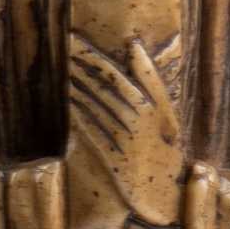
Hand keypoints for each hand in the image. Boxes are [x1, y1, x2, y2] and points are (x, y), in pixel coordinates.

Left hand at [67, 33, 182, 226]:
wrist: (168, 189)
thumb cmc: (165, 143)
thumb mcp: (165, 109)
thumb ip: (149, 77)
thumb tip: (133, 44)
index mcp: (151, 105)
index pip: (114, 72)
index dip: (91, 55)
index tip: (72, 38)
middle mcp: (138, 120)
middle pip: (102, 86)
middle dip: (80, 65)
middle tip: (62, 47)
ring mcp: (125, 139)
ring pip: (94, 105)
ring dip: (76, 85)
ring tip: (62, 68)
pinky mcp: (114, 159)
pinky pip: (92, 131)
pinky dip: (78, 114)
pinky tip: (66, 100)